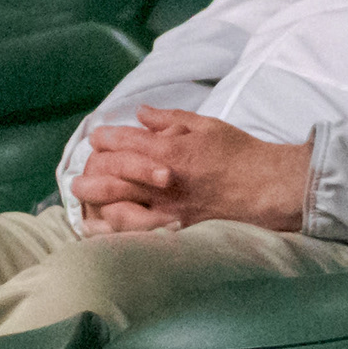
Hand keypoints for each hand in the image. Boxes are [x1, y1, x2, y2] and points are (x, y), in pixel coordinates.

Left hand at [69, 107, 313, 234]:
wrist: (269, 189)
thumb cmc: (241, 154)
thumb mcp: (205, 125)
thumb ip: (169, 119)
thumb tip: (141, 114)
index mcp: (170, 150)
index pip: (123, 142)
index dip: (104, 138)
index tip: (97, 139)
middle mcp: (163, 181)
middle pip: (112, 175)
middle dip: (90, 172)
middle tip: (79, 174)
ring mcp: (168, 209)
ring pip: (118, 208)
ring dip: (95, 203)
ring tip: (83, 200)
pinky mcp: (176, 231)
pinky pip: (136, 234)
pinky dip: (114, 231)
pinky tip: (101, 229)